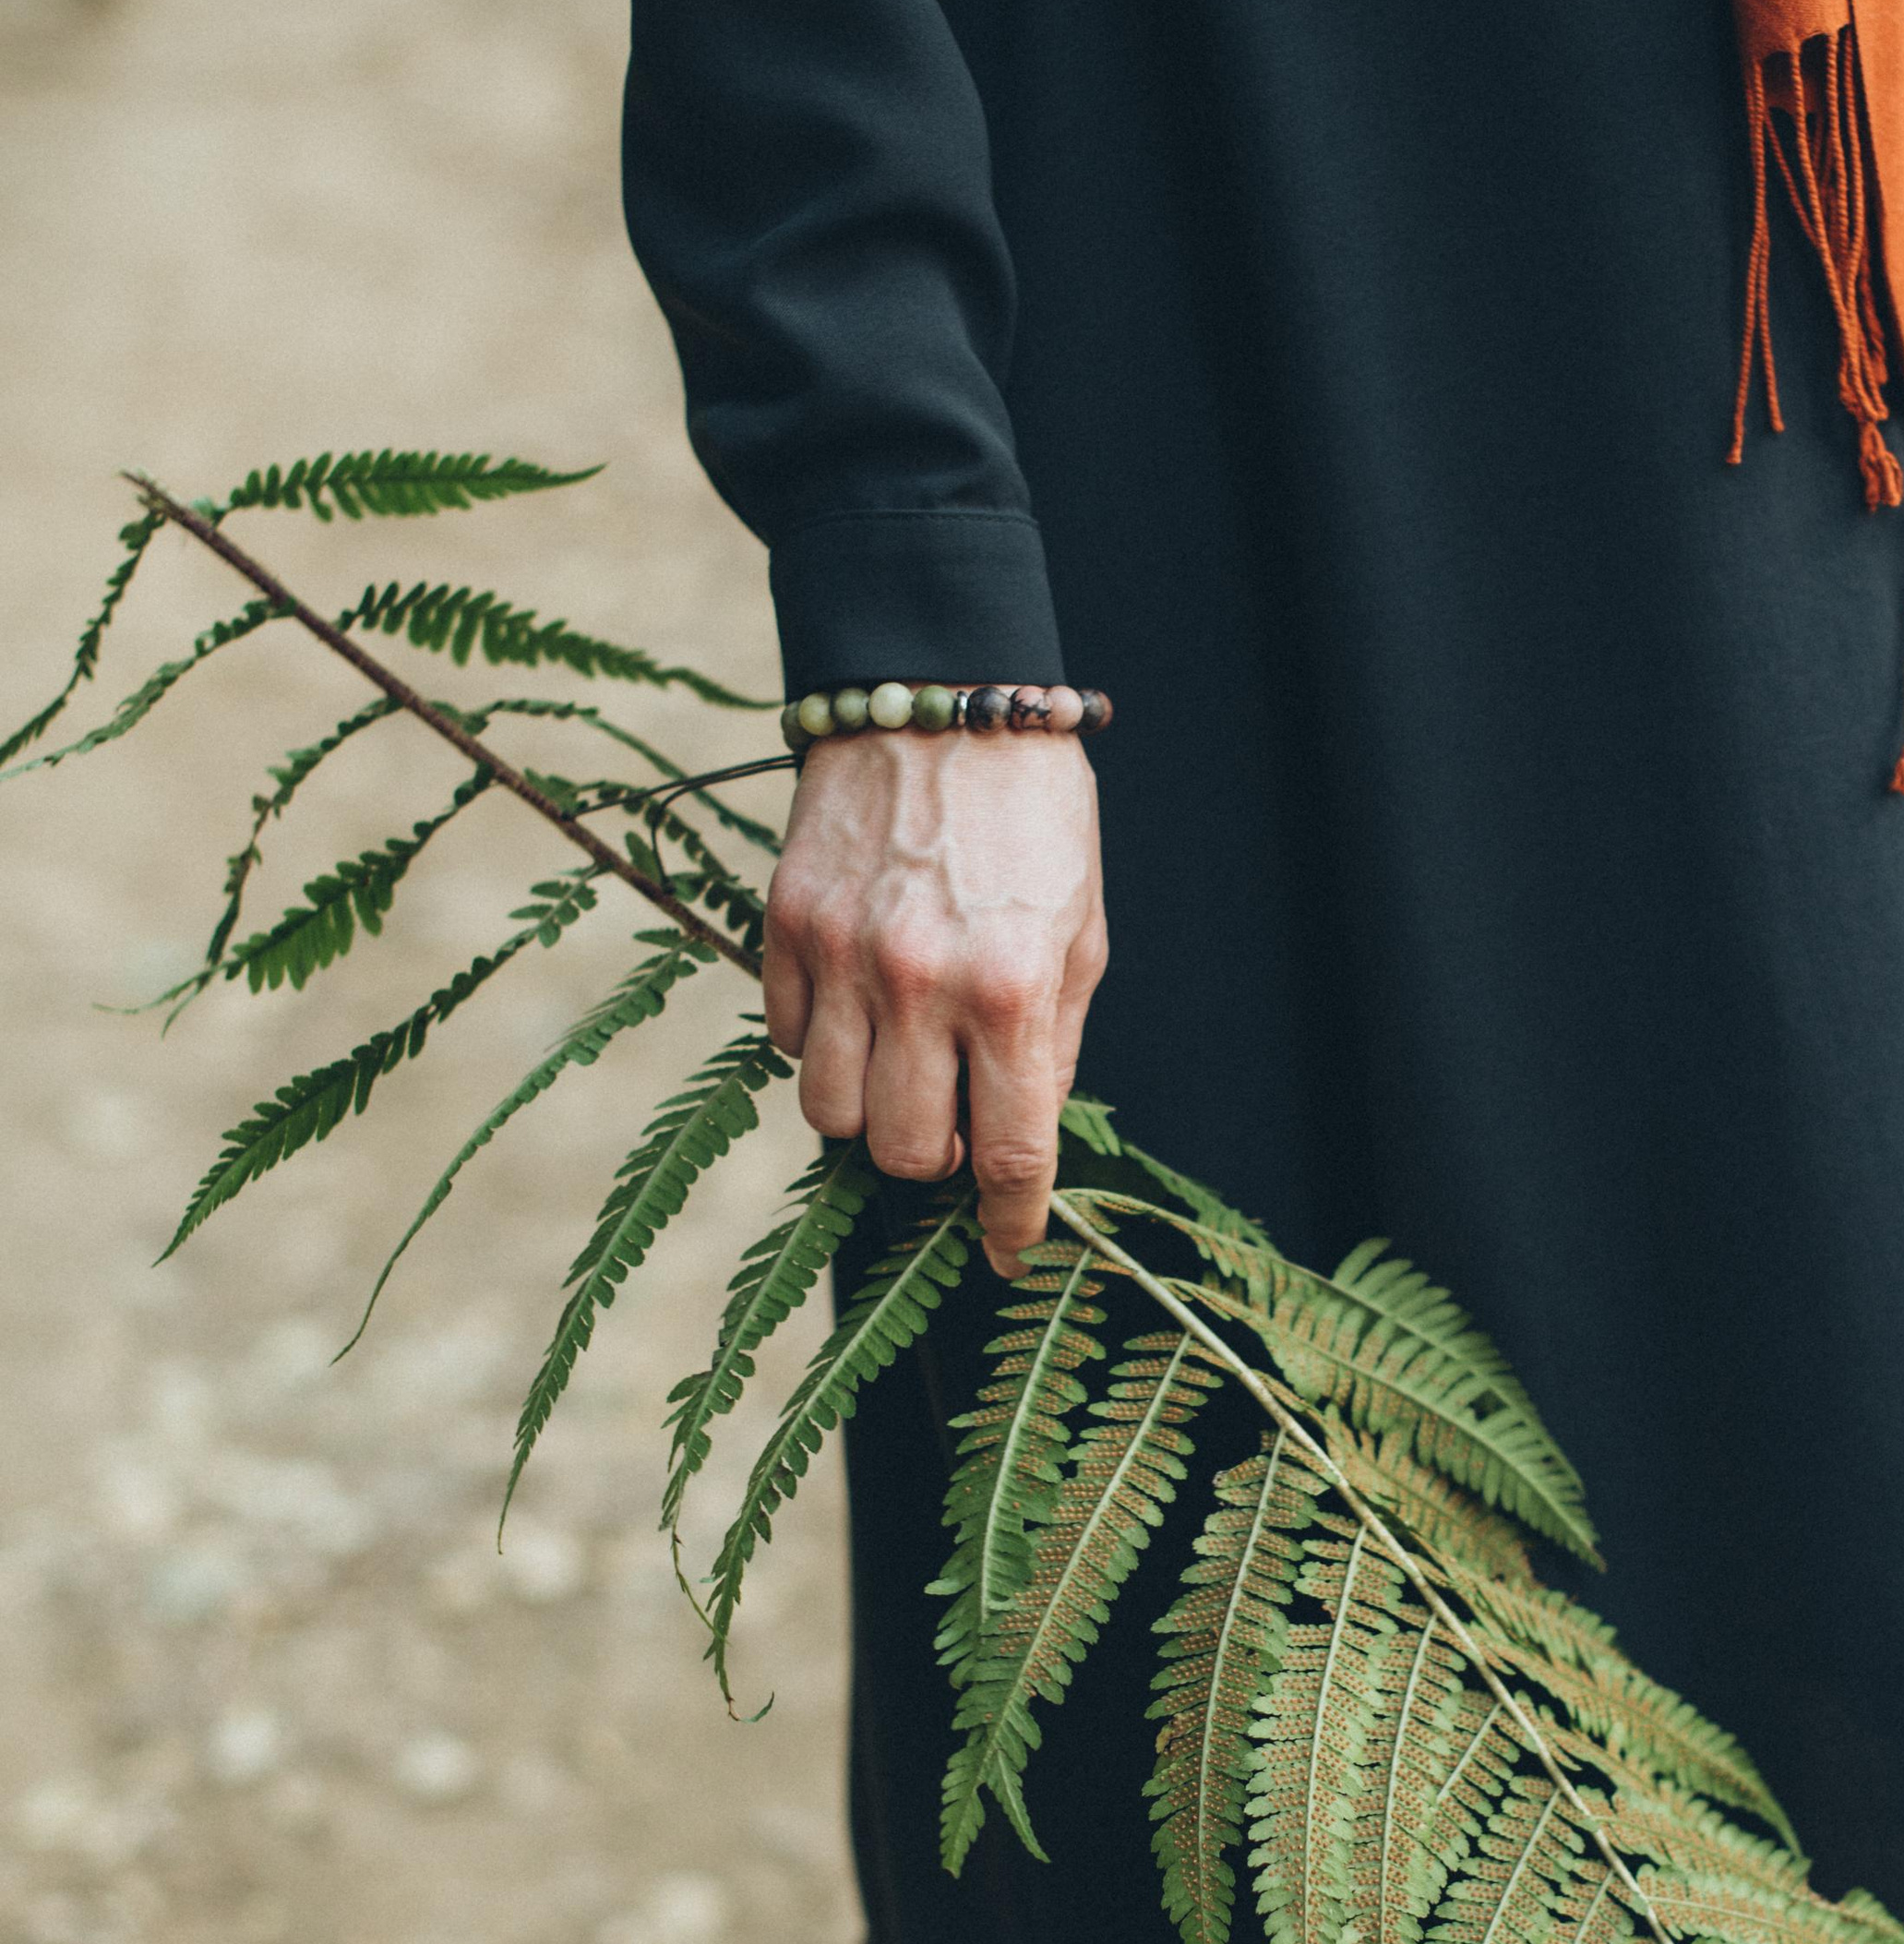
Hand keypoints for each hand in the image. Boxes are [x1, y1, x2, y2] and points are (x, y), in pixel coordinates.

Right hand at [763, 727, 1107, 1275]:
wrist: (940, 694)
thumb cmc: (1032, 816)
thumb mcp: (1079, 931)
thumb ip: (1053, 1043)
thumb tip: (1022, 1137)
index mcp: (1010, 990)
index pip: (1008, 1152)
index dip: (1008, 1221)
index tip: (1005, 1249)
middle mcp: (919, 984)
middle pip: (901, 1154)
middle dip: (933, 1157)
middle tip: (953, 1113)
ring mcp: (841, 957)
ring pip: (829, 1115)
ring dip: (870, 1108)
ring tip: (902, 1057)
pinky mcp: (785, 926)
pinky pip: (789, 1040)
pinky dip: (823, 1044)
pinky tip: (859, 997)